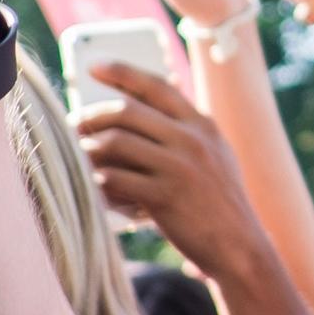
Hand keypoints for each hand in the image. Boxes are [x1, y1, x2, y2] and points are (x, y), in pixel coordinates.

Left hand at [75, 62, 263, 280]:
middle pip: (127, 111)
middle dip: (93, 115)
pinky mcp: (165, 196)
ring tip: (79, 158)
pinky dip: (98, 181)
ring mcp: (179, 167)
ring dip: (89, 149)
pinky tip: (93, 187)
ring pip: (116, 143)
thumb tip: (136, 111)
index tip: (94, 68)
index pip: (156, 85)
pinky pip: (116, 179)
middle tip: (74, 125)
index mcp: (202, 124)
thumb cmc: (218, 201)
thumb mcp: (214, 155)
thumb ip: (185, 131)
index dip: (122, 73)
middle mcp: (192, 139)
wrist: (239, 246)